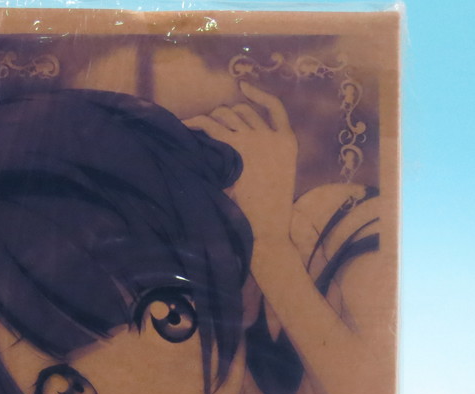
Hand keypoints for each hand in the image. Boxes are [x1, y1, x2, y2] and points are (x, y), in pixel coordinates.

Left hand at [183, 81, 297, 243]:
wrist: (268, 227)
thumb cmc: (268, 211)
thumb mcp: (276, 176)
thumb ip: (264, 155)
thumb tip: (235, 138)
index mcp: (288, 141)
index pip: (275, 107)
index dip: (259, 95)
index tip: (244, 86)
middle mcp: (273, 135)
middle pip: (243, 111)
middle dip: (225, 114)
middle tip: (209, 126)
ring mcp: (256, 139)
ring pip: (227, 115)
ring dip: (210, 119)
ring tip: (194, 128)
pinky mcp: (237, 147)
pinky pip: (212, 125)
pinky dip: (198, 123)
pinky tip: (186, 124)